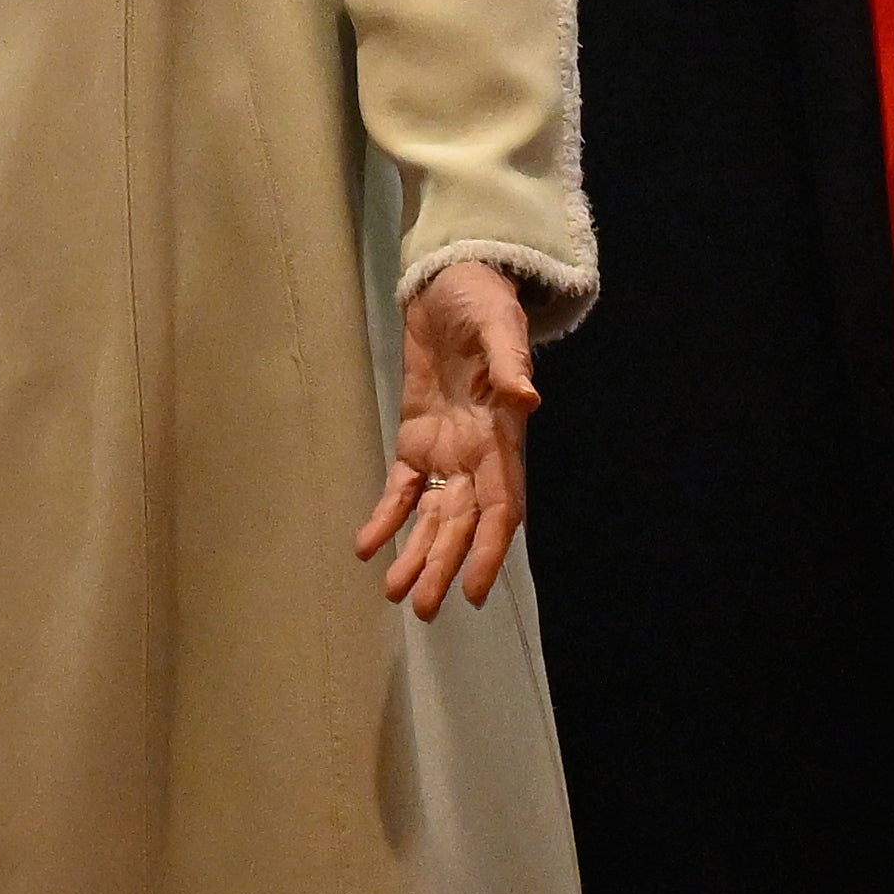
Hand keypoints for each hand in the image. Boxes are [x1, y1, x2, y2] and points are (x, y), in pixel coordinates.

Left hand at [355, 258, 538, 618]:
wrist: (451, 283)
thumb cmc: (482, 302)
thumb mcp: (499, 324)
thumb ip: (510, 363)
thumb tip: (526, 398)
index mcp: (502, 437)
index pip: (500, 508)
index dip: (490, 551)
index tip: (474, 591)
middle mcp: (476, 455)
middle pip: (463, 524)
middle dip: (444, 565)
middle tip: (422, 610)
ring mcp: (445, 451)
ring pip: (433, 517)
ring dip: (416, 554)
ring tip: (394, 593)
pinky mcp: (416, 439)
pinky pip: (401, 489)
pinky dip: (385, 517)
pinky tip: (366, 546)